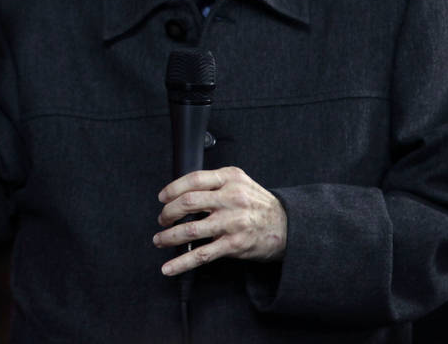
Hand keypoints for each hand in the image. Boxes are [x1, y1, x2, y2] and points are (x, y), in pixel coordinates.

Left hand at [153, 166, 286, 275]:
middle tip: (162, 219)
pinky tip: (169, 268)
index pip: (193, 179)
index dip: (172, 189)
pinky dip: (182, 262)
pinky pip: (202, 254)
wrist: (288, 226)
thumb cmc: (258, 204)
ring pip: (191, 229)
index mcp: (230, 178)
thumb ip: (215, 182)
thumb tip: (181, 193)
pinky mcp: (234, 244)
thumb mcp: (240, 182)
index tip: (162, 197)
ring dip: (169, 237)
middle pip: (188, 202)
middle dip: (168, 213)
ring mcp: (233, 222)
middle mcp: (231, 198)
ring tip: (160, 240)